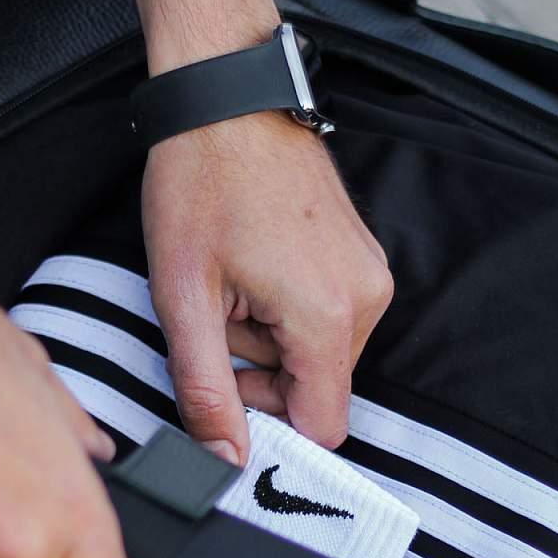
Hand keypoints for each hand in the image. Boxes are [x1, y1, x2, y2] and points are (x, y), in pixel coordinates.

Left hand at [143, 111, 393, 463]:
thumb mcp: (184, 296)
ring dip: (275, 342)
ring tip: (237, 284)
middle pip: (321, 389)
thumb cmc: (202, 183)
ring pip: (325, 356)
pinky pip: (335, 320)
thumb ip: (206, 388)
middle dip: (264, 373)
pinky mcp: (368, 261)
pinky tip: (260, 270)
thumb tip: (226, 458)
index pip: (325, 425)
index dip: (273, 424)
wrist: (232, 99)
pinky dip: (293, 314)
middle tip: (218, 319)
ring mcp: (373, 277)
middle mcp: (366, 301)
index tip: (229, 389)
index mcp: (326, 316)